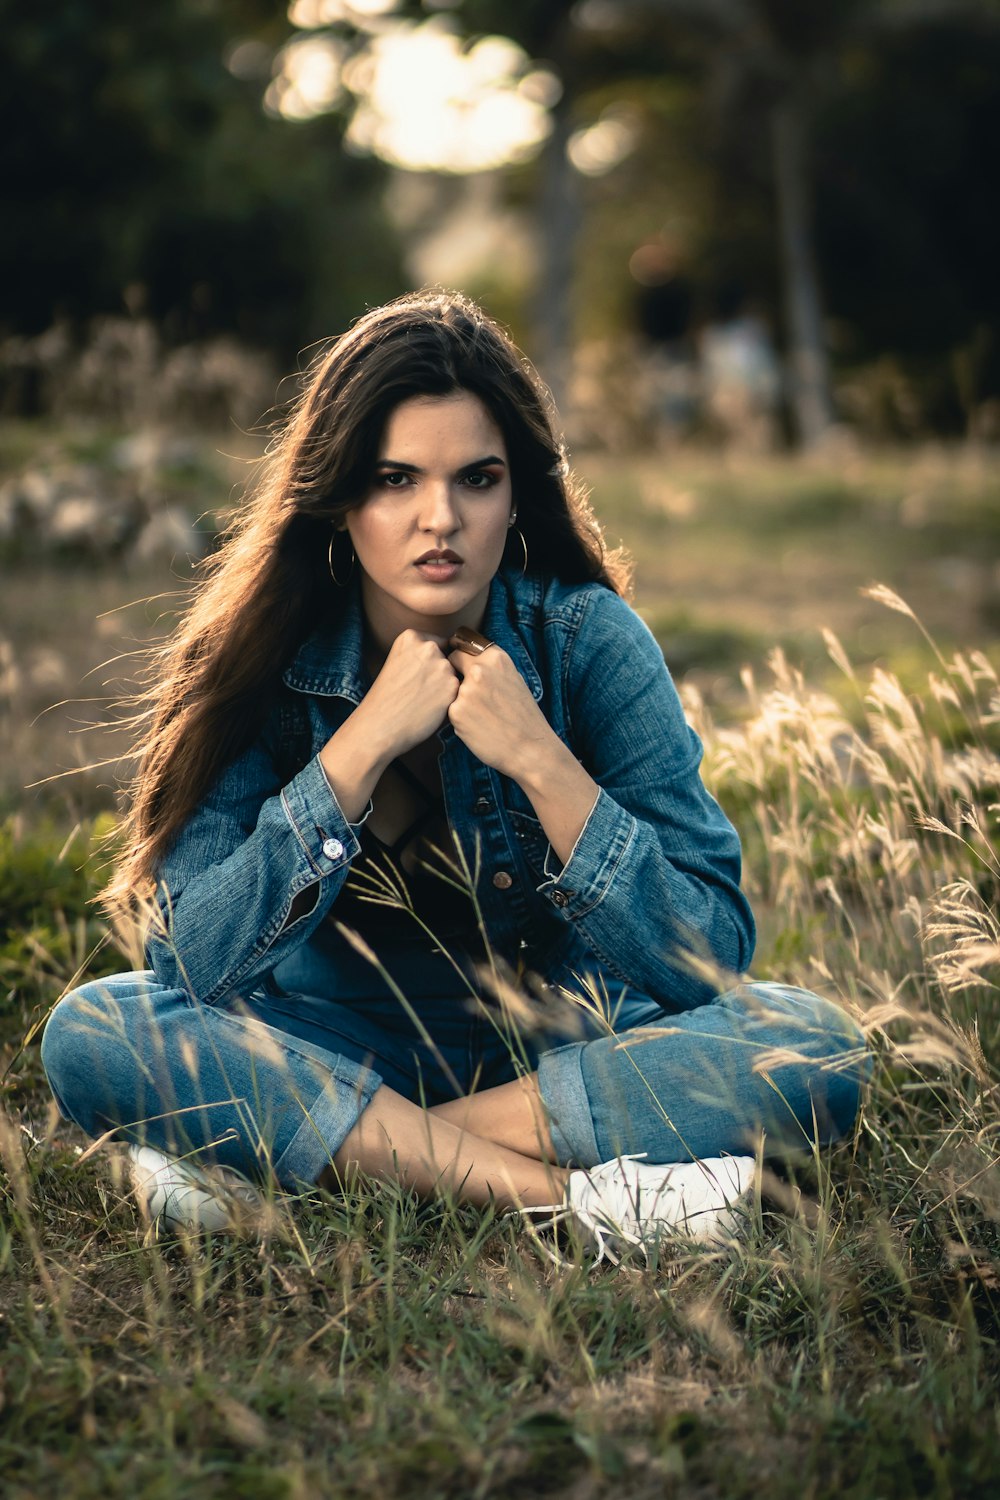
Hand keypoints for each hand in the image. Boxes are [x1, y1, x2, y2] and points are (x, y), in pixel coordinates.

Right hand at [319, 631, 457, 819]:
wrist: (378, 726)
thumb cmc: (387, 699)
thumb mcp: (398, 661)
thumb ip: (420, 654)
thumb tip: (451, 654)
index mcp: (411, 637)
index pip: (438, 644)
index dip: (430, 664)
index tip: (416, 678)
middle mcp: (428, 647)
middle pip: (447, 658)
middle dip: (439, 674)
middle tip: (418, 691)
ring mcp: (441, 665)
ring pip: (454, 675)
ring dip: (445, 687)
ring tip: (423, 700)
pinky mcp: (452, 686)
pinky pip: (458, 691)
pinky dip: (449, 701)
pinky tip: (430, 708)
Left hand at [446, 642, 551, 777]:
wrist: (530, 749)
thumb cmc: (523, 716)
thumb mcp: (512, 679)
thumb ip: (490, 667)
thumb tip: (465, 657)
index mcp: (496, 657)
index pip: (463, 645)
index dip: (461, 656)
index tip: (461, 665)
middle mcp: (479, 669)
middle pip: (451, 661)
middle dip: (454, 672)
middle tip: (470, 692)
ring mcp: (466, 690)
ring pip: (450, 688)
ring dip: (459, 698)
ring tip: (482, 715)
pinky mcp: (456, 712)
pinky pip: (450, 710)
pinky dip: (460, 718)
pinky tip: (478, 726)